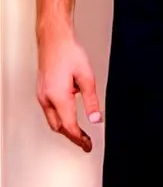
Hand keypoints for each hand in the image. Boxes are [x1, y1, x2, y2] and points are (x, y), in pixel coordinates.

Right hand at [37, 30, 100, 151]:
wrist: (54, 40)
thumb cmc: (70, 53)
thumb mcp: (87, 77)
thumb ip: (92, 101)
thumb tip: (97, 119)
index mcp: (58, 97)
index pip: (69, 126)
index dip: (79, 138)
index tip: (88, 145)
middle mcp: (46, 99)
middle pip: (58, 127)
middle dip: (72, 136)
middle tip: (86, 141)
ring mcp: (41, 95)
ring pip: (52, 120)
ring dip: (65, 128)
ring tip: (80, 132)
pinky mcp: (41, 91)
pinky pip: (50, 111)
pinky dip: (60, 118)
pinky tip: (70, 115)